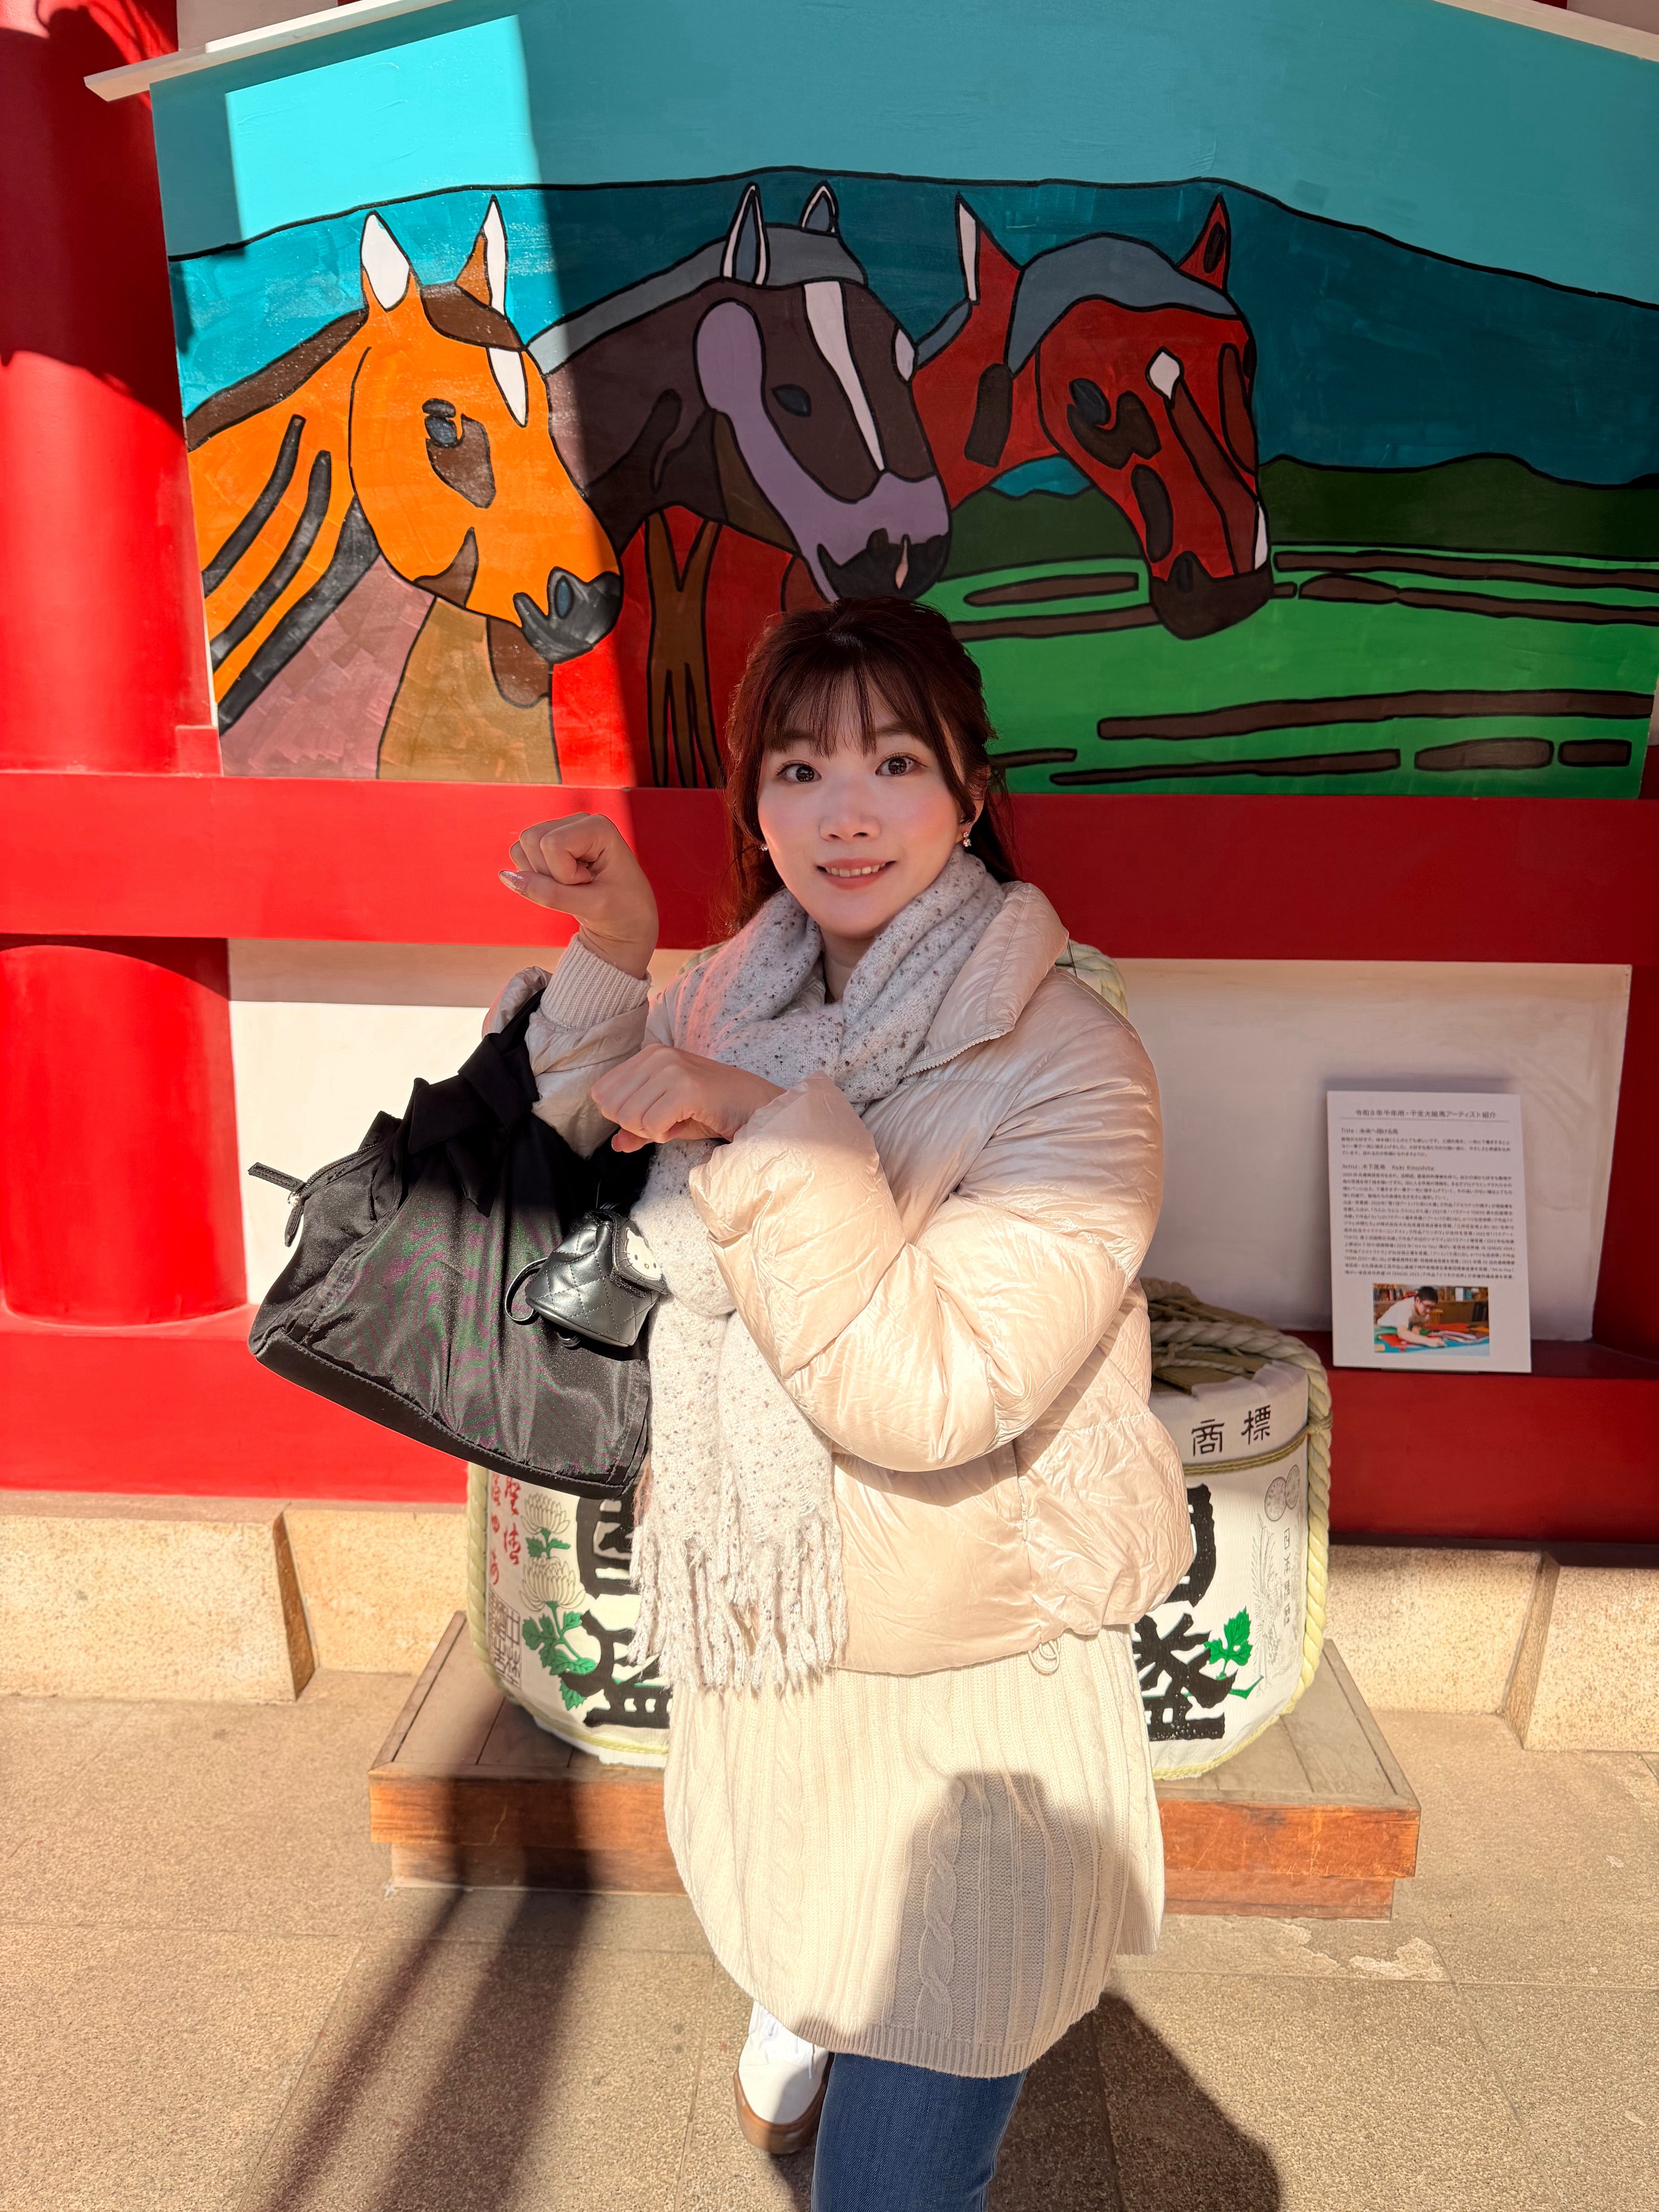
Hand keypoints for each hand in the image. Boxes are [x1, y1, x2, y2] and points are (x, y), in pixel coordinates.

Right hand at [499, 814, 657, 979]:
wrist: (626, 923)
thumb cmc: (623, 911)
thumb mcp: (592, 906)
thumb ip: (550, 894)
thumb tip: (506, 876)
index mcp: (598, 826)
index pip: (552, 844)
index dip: (564, 874)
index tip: (591, 884)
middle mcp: (578, 821)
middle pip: (531, 839)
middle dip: (549, 874)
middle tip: (581, 886)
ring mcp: (561, 831)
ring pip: (521, 847)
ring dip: (541, 877)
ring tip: (574, 886)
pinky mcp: (548, 846)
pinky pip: (520, 857)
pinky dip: (534, 878)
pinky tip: (563, 884)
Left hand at [590, 1045, 784, 1151]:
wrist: (755, 1107)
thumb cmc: (712, 1110)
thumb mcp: (667, 1118)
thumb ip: (638, 1129)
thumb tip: (615, 1144)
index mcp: (648, 1055)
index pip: (602, 1093)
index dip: (622, 1116)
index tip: (653, 1116)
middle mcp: (657, 1056)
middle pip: (612, 1107)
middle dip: (635, 1125)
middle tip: (665, 1122)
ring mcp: (672, 1069)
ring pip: (629, 1117)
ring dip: (651, 1131)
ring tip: (676, 1122)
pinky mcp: (687, 1088)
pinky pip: (652, 1125)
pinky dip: (665, 1135)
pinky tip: (682, 1125)